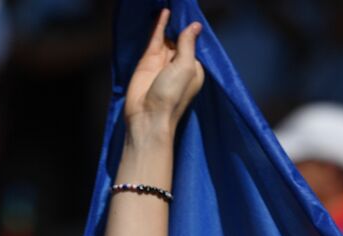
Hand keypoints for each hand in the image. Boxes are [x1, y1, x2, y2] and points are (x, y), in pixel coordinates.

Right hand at [123, 10, 203, 138]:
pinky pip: (155, 39)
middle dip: (180, 24)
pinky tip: (164, 13)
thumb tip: (195, 25)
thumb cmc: (172, 95)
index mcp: (193, 68)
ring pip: (166, 36)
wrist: (148, 116)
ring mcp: (162, 62)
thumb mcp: (186, 66)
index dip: (192, 29)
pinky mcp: (147, 61)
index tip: (191, 12)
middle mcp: (178, 64)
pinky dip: (159, 25)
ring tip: (172, 4)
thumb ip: (188, 44)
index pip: (194, 44)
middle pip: (179, 38)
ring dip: (170, 22)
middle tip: (182, 5)